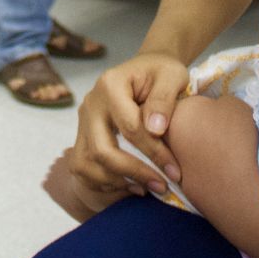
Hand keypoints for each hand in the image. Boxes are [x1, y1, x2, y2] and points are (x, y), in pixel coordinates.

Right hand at [68, 52, 188, 196]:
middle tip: (162, 186)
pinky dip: (105, 182)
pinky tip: (131, 184)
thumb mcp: (172, 76)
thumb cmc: (162, 73)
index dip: (154, 153)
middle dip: (133, 173)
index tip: (175, 171)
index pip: (129, 128)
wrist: (147, 70)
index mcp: (110, 85)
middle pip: (101, 150)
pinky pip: (84, 168)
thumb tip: (155, 130)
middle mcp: (91, 104)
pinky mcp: (83, 136)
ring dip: (117, 182)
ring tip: (146, 188)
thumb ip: (164, 99)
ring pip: (87, 164)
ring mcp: (83, 121)